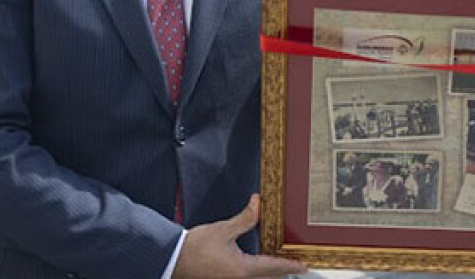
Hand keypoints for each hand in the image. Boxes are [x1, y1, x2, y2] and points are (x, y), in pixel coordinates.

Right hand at [174, 194, 305, 277]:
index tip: (303, 267)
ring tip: (280, 266)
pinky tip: (256, 266)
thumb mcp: (222, 230)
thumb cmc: (194, 248)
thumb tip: (258, 203)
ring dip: (269, 273)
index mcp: (242, 269)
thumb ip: (244, 219)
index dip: (290, 266)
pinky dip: (257, 274)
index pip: (273, 267)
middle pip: (268, 278)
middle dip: (282, 272)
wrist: (171, 260)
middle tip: (295, 266)